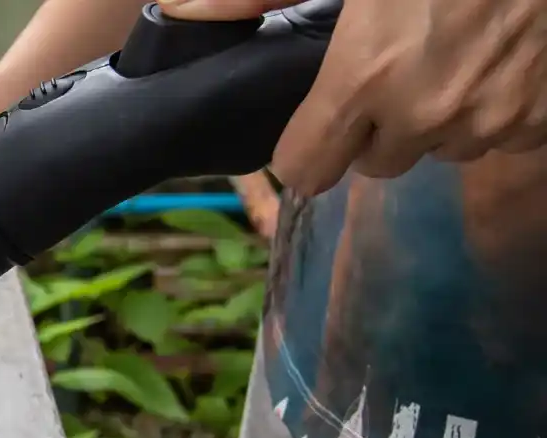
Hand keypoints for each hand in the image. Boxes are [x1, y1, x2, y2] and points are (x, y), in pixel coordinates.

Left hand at [159, 0, 546, 194]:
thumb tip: (179, 10)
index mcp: (363, 78)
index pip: (305, 169)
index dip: (306, 148)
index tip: (317, 124)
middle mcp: (422, 113)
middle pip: (375, 164)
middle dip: (377, 130)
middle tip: (398, 69)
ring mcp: (486, 121)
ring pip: (441, 151)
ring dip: (440, 119)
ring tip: (453, 56)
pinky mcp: (538, 122)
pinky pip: (502, 139)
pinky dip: (496, 110)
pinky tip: (497, 61)